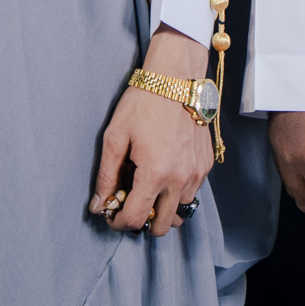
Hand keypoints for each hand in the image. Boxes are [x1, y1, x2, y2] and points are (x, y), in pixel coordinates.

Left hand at [89, 26, 213, 236]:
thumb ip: (106, 175)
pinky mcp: (206, 165)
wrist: (176, 78)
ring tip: (148, 187)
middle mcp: (180, 179)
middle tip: (130, 203)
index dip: (119, 222)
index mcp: (155, 173)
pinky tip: (164, 171)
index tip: (112, 214)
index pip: (137, 219)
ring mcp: (197, 173)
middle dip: (144, 221)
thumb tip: (98, 205)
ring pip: (180, 211)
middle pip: (163, 226)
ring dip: (163, 208)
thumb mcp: (115, 136)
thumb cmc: (143, 103)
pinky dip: (177, 192)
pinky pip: (192, 192)